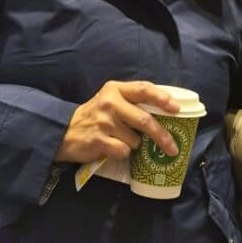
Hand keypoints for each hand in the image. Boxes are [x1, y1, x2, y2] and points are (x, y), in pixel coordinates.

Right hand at [56, 81, 180, 164]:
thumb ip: (133, 102)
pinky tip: (111, 148)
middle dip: (162, 136)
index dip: (162, 98)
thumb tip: (167, 114)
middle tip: (172, 148)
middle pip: (144, 119)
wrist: (65, 132)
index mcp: (115, 89)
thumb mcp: (111, 101)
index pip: (144, 89)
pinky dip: (122, 153)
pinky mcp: (98, 139)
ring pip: (135, 139)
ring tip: (120, 140)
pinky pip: (123, 151)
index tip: (176, 109)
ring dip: (134, 144)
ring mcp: (103, 121)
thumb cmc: (96, 116)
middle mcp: (110, 102)